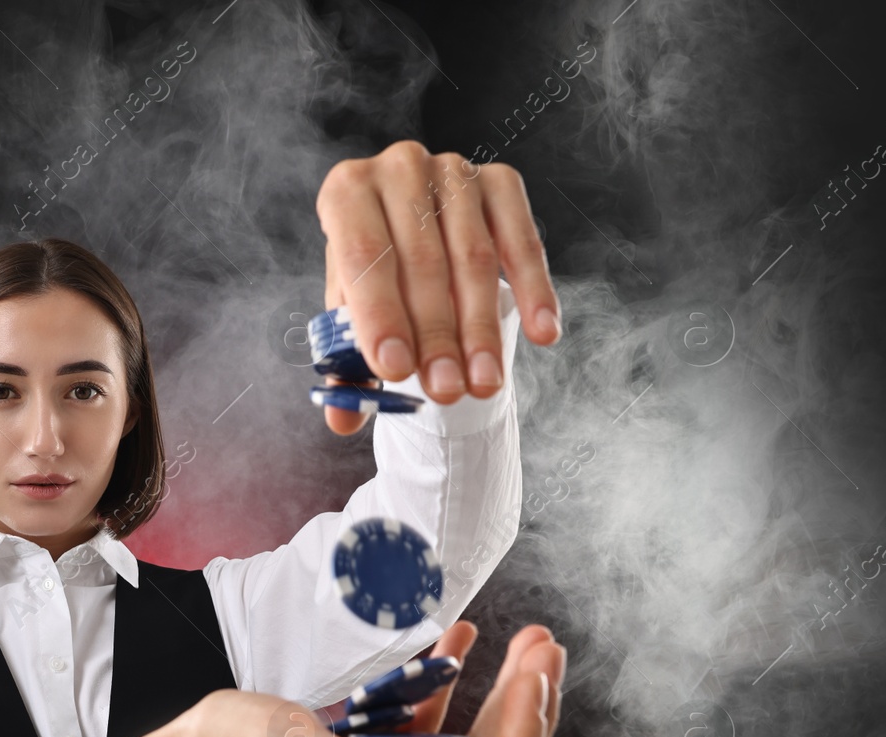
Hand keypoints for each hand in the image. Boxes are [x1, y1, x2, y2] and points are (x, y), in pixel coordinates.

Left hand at [314, 140, 561, 434]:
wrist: (412, 239)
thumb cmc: (374, 282)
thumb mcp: (350, 318)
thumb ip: (345, 367)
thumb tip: (341, 420)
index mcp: (346, 193)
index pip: (362, 256)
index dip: (379, 316)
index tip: (395, 370)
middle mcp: (398, 167)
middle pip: (421, 261)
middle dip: (435, 335)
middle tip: (446, 391)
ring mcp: (453, 169)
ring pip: (472, 257)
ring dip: (480, 327)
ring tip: (483, 382)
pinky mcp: (500, 181)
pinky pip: (522, 240)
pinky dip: (534, 289)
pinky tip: (544, 333)